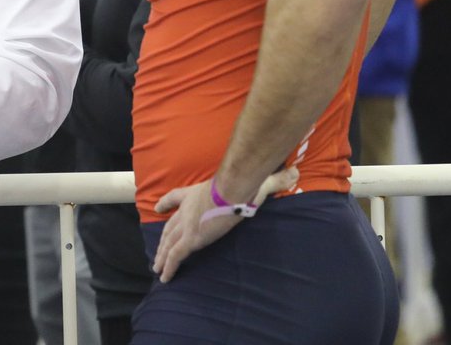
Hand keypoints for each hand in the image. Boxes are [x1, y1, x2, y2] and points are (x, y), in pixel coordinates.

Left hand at [151, 165, 298, 282]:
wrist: (234, 188)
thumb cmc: (243, 184)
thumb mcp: (255, 180)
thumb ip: (274, 178)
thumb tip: (293, 172)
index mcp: (195, 193)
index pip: (176, 197)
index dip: (166, 203)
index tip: (158, 208)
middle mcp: (187, 209)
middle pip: (169, 227)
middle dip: (163, 240)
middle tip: (158, 252)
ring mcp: (187, 225)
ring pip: (169, 243)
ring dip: (162, 256)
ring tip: (157, 269)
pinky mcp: (191, 238)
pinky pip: (176, 256)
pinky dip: (169, 266)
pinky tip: (165, 277)